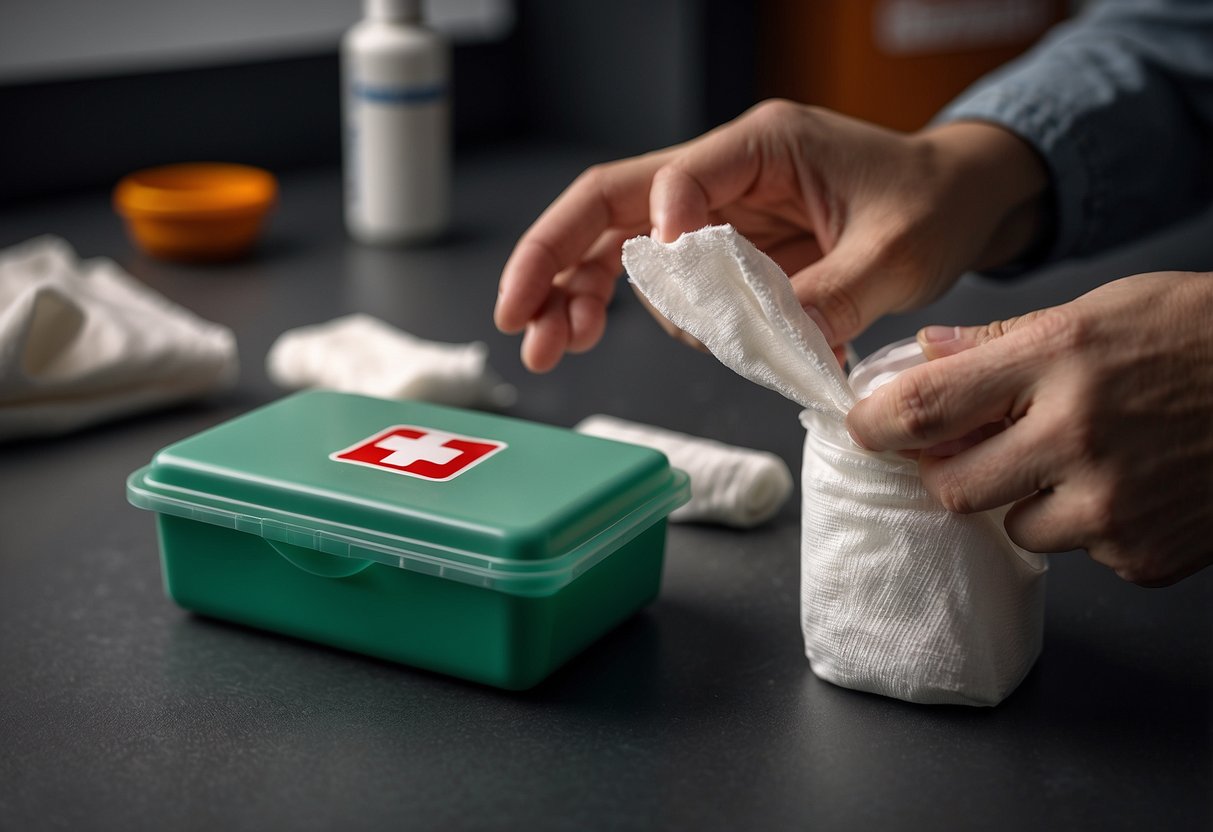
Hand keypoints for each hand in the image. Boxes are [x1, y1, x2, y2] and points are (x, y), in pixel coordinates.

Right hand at [495, 99, 1048, 371]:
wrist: (957, 201)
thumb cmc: (932, 203)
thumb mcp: (899, 251)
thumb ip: (833, 293)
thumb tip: (771, 345)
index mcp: (761, 146)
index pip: (674, 177)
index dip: (656, 233)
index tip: (672, 283)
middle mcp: (721, 172)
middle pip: (608, 203)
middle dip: (554, 259)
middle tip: (517, 318)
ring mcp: (713, 211)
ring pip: (614, 241)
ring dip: (572, 291)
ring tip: (550, 346)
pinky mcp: (719, 247)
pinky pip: (651, 275)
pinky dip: (617, 307)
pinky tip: (589, 335)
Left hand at [846, 272, 1212, 585]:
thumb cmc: (1200, 336)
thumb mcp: (1100, 311)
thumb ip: (1002, 341)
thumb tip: (925, 353)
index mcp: (1057, 361)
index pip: (924, 408)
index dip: (875, 423)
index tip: (862, 426)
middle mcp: (1077, 435)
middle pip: (952, 487)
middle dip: (951, 472)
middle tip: (977, 448)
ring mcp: (1113, 505)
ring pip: (1013, 527)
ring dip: (1027, 500)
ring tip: (1082, 460)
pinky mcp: (1144, 554)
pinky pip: (1079, 552)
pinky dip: (1090, 525)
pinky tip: (1132, 484)